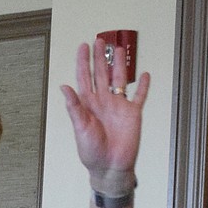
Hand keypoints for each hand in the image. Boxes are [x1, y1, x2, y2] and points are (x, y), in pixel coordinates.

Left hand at [60, 39, 149, 190]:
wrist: (110, 168)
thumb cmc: (92, 153)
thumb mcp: (80, 128)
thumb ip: (74, 107)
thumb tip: (64, 87)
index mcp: (88, 105)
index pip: (84, 78)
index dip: (83, 62)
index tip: (83, 47)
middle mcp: (103, 102)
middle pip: (101, 73)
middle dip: (99, 57)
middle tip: (99, 40)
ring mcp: (118, 107)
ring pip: (120, 80)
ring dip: (119, 65)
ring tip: (118, 49)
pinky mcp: (133, 114)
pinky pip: (139, 97)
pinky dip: (143, 86)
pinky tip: (144, 75)